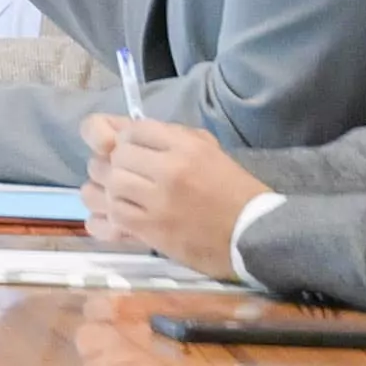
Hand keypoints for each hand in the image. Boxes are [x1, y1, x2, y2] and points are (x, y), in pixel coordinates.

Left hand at [86, 115, 265, 274]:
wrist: (252, 235)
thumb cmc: (233, 191)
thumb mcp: (209, 151)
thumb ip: (172, 138)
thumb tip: (130, 134)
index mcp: (187, 146)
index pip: (134, 130)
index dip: (127, 139)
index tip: (132, 150)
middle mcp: (171, 169)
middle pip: (119, 156)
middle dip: (117, 163)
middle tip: (124, 173)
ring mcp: (160, 200)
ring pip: (112, 183)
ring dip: (112, 188)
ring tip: (122, 194)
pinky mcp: (152, 229)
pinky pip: (116, 213)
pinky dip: (114, 212)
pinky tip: (124, 213)